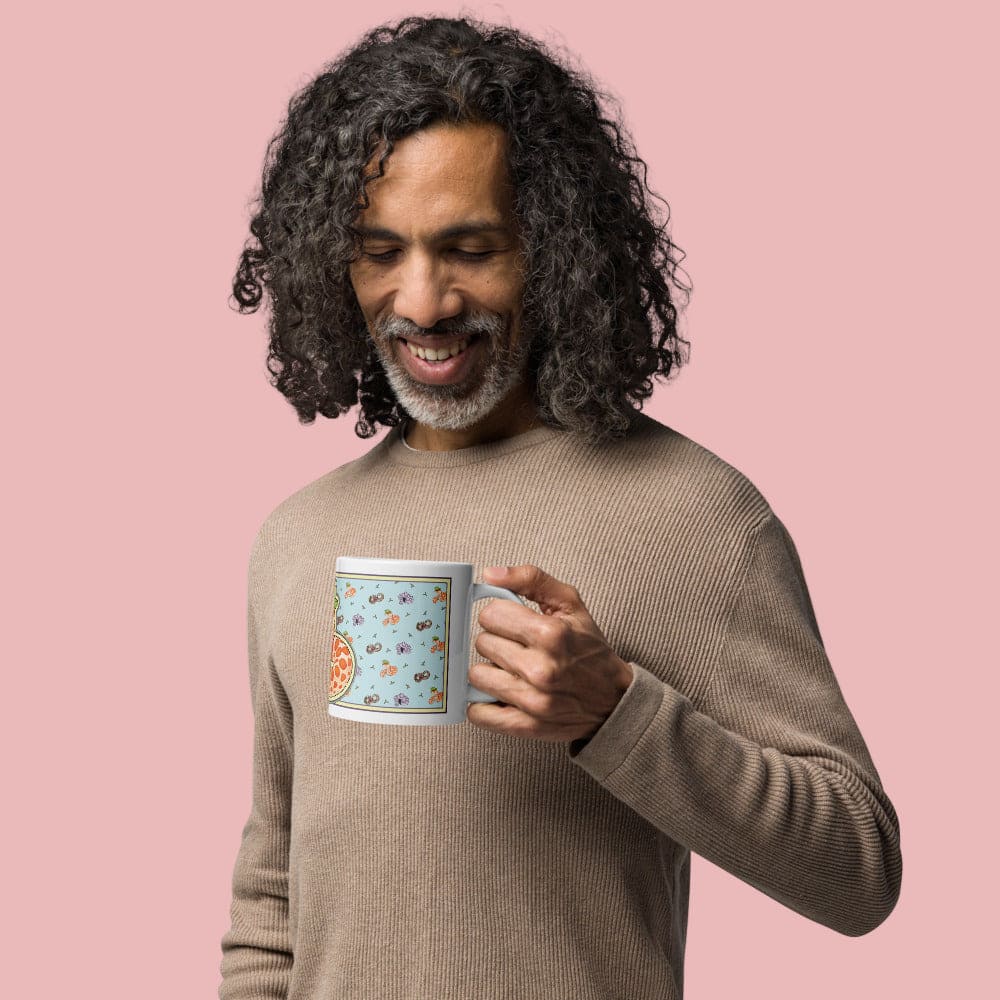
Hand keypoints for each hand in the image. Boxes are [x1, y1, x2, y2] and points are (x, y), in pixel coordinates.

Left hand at [466, 564, 633, 742]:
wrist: (614, 699)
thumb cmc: (589, 648)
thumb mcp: (570, 603)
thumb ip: (531, 579)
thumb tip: (490, 574)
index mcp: (551, 634)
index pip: (490, 615)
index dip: (500, 615)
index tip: (512, 622)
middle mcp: (542, 669)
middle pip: (482, 643)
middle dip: (497, 641)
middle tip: (516, 647)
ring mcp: (533, 701)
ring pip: (476, 676)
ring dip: (490, 671)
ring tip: (511, 670)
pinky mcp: (526, 726)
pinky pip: (479, 713)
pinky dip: (482, 704)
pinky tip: (500, 694)